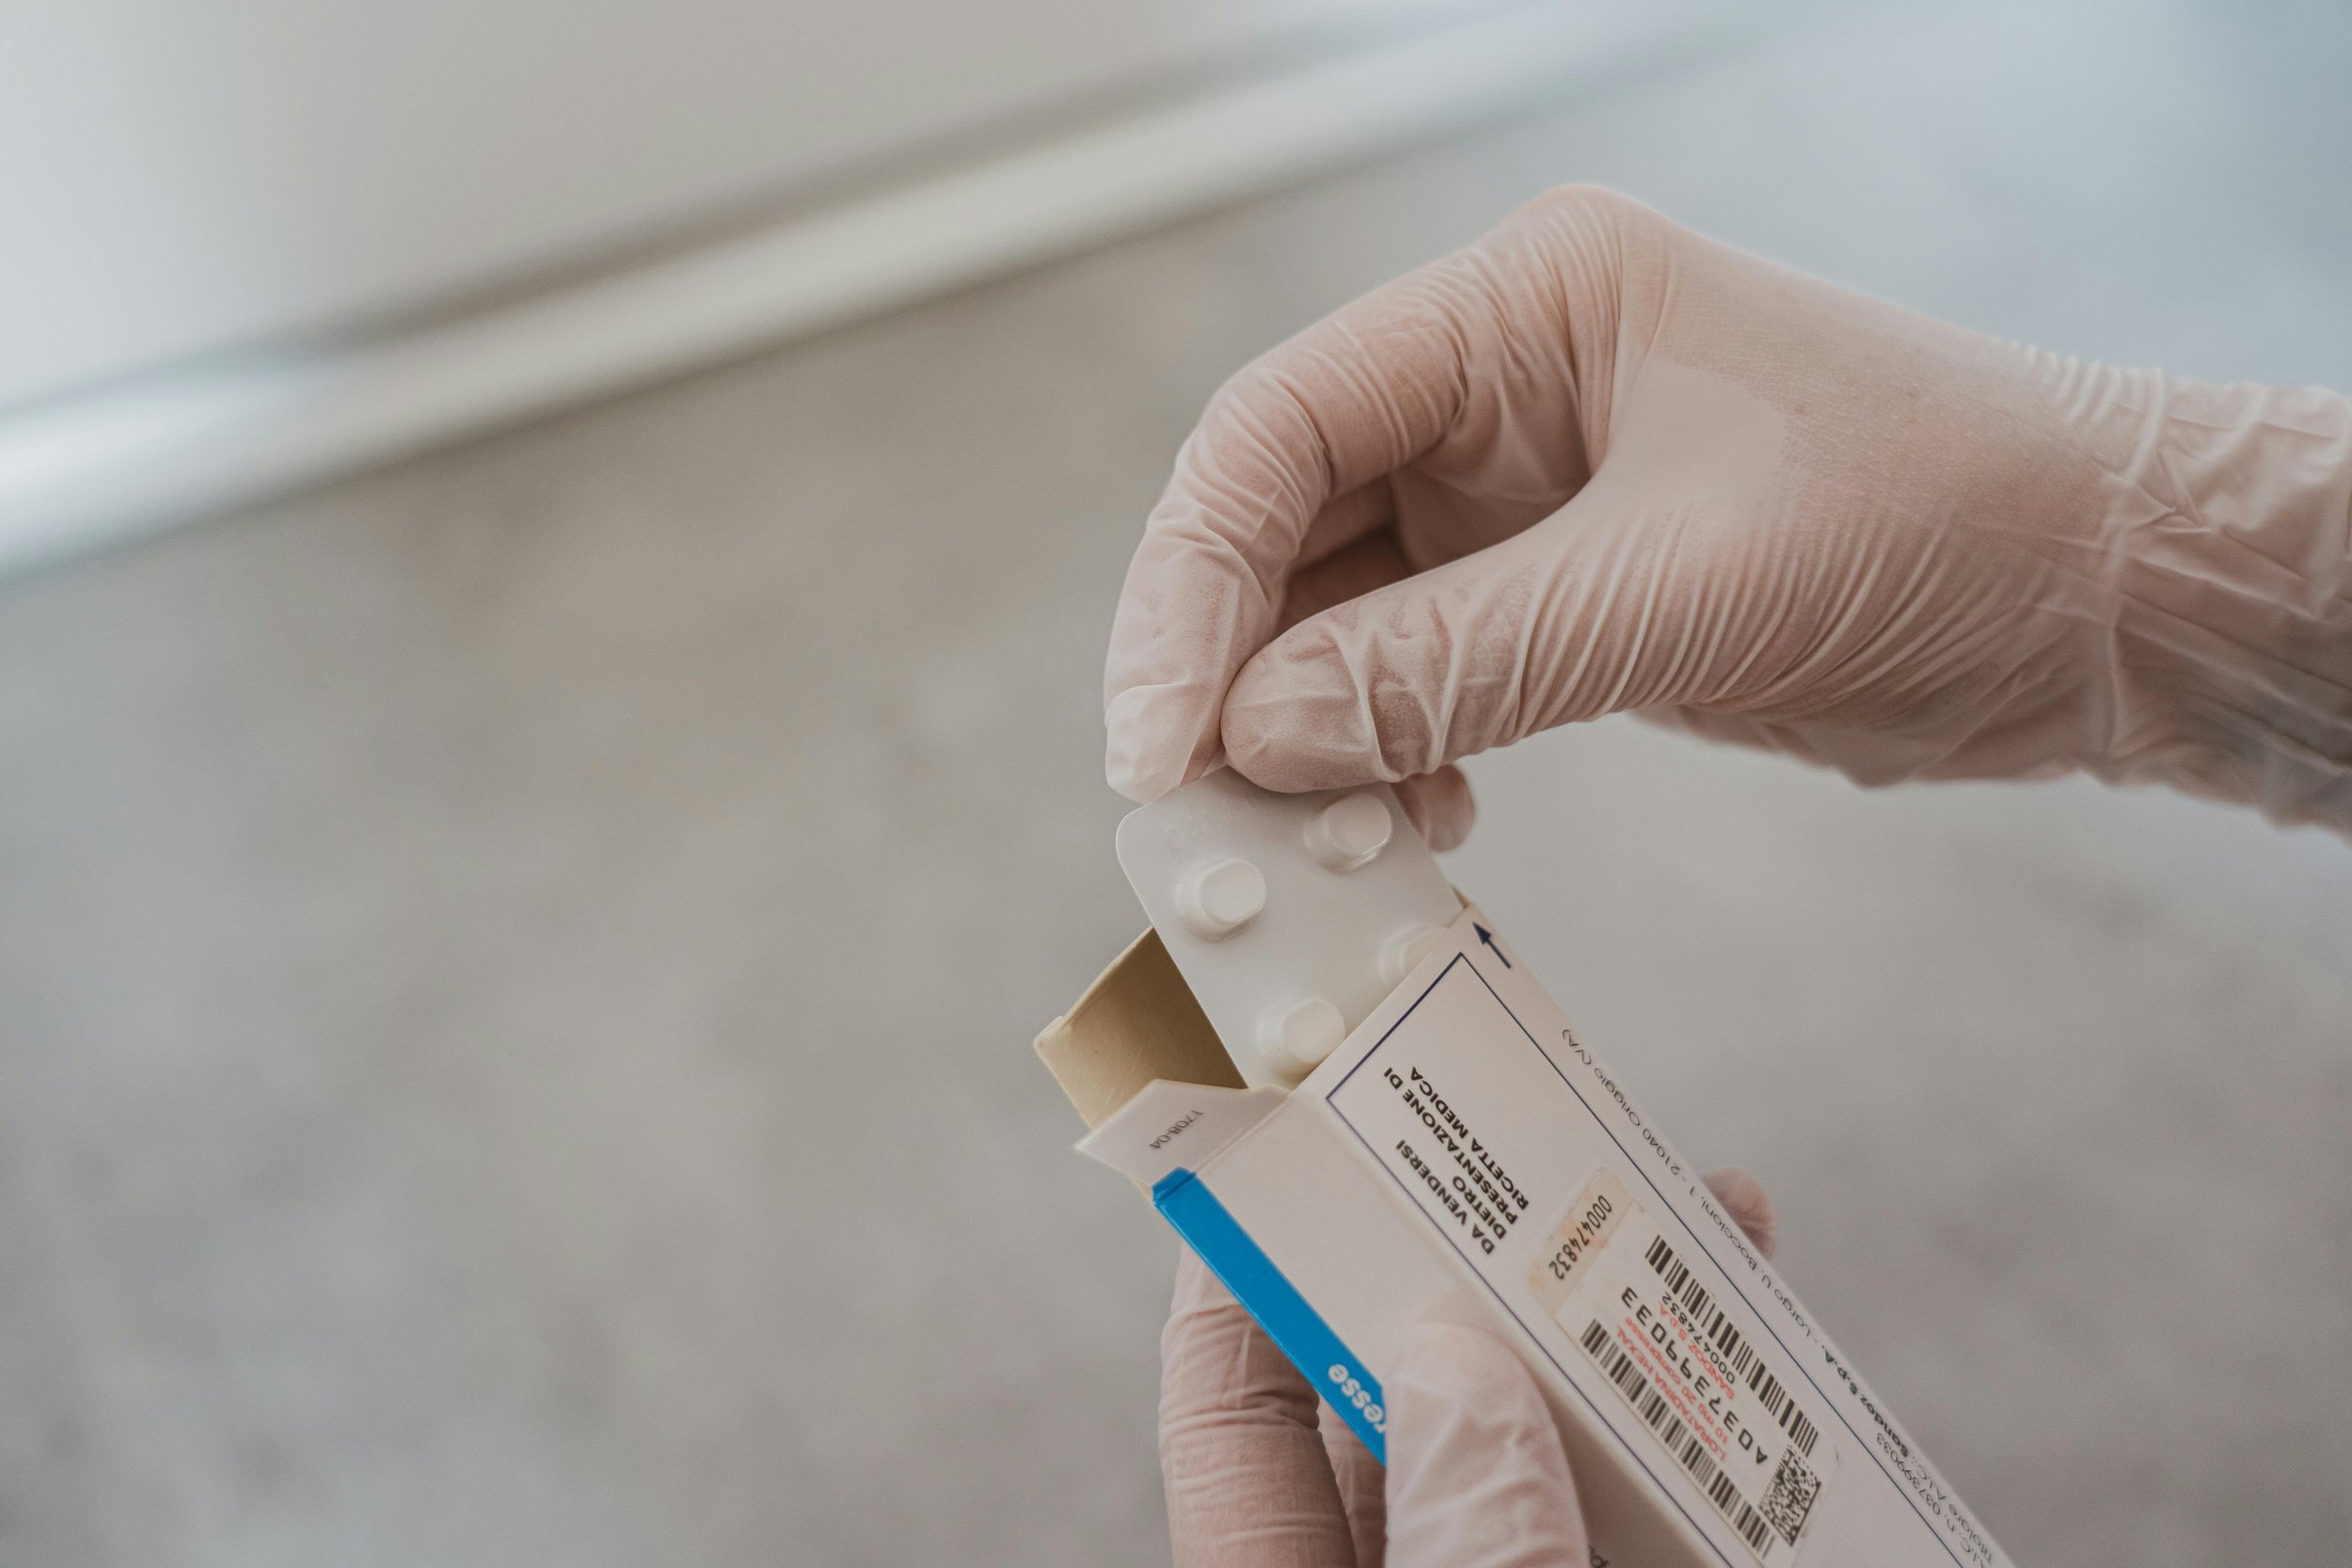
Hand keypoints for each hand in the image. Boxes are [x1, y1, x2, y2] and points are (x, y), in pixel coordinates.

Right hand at [1105, 186, 2351, 840]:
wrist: (2097, 595)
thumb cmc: (1936, 518)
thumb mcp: (1679, 585)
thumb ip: (1456, 658)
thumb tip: (1254, 739)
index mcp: (1521, 306)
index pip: (1280, 425)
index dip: (1193, 579)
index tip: (1161, 733)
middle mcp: (1501, 387)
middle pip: (1287, 523)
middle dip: (1230, 670)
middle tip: (1193, 813)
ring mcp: (1526, 495)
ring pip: (1342, 614)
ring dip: (1304, 732)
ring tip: (1299, 846)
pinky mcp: (1561, 591)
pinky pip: (1419, 673)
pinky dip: (1390, 755)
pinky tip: (1411, 828)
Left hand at [1158, 1167, 1778, 1567]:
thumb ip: (1466, 1540)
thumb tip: (1456, 1357)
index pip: (1231, 1405)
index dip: (1249, 1263)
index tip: (1290, 1130)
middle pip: (1408, 1399)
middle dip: (1479, 1265)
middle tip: (1532, 1141)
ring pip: (1542, 1450)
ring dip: (1618, 1335)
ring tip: (1700, 1218)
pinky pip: (1631, 1515)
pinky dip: (1698, 1445)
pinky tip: (1760, 1367)